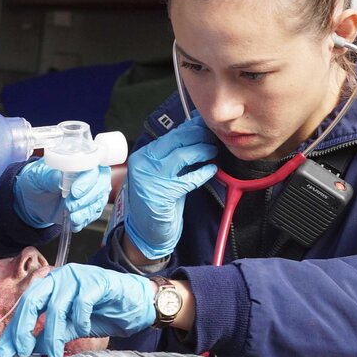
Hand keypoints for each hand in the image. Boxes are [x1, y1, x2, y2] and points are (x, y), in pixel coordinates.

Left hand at [0, 264, 154, 356]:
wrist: (138, 303)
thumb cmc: (104, 312)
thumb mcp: (72, 326)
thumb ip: (50, 334)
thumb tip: (27, 351)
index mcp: (51, 284)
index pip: (25, 305)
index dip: (14, 329)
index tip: (5, 353)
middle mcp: (60, 276)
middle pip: (32, 300)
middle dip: (23, 330)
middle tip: (21, 354)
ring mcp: (78, 276)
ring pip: (56, 307)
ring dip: (52, 335)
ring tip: (53, 354)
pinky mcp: (97, 281)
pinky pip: (81, 303)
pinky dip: (81, 320)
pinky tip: (85, 328)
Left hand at [13, 159, 111, 231]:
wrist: (33, 199)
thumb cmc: (37, 180)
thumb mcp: (37, 176)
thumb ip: (49, 176)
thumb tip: (59, 178)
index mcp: (80, 160)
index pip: (94, 165)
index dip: (88, 179)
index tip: (75, 192)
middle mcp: (90, 174)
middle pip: (101, 184)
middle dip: (87, 198)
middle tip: (70, 205)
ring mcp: (92, 191)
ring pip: (99, 201)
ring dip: (85, 211)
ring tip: (70, 215)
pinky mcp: (90, 207)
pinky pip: (93, 214)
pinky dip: (84, 220)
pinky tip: (73, 221)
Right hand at [124, 115, 216, 259]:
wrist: (145, 231)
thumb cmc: (157, 201)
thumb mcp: (161, 174)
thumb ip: (173, 156)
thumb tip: (195, 133)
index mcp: (143, 156)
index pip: (170, 135)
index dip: (190, 128)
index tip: (204, 125)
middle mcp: (144, 164)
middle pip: (176, 140)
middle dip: (198, 135)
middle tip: (213, 136)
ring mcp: (151, 179)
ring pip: (182, 156)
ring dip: (202, 151)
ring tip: (214, 151)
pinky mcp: (162, 195)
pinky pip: (189, 179)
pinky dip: (203, 173)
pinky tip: (212, 169)